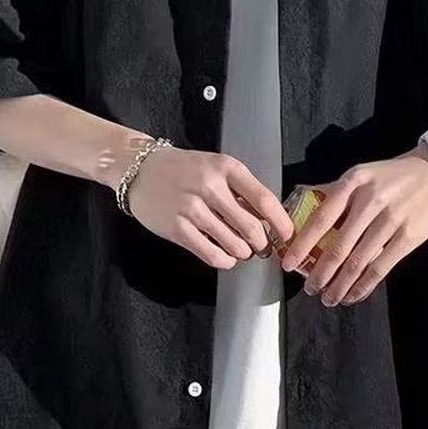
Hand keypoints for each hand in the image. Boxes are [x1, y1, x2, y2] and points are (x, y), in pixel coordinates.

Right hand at [125, 146, 293, 269]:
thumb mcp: (216, 167)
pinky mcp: (177, 229)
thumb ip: (241, 190)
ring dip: (244, 253)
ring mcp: (192, 209)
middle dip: (262, 244)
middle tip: (261, 247)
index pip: (264, 200)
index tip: (287, 236)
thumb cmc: (184, 169)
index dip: (281, 223)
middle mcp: (211, 187)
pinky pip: (212, 255)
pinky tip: (225, 256)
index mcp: (227, 168)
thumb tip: (270, 219)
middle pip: (252, 228)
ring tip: (241, 250)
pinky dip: (225, 261)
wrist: (140, 170)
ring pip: (235, 245)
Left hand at [280, 146, 427, 305]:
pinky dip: (365, 285)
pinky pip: (381, 267)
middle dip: (320, 273)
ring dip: (340, 284)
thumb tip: (301, 197)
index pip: (321, 218)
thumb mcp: (361, 172)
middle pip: (339, 246)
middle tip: (309, 289)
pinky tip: (354, 295)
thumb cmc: (394, 173)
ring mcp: (391, 220)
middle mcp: (370, 201)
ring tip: (329, 298)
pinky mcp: (410, 237)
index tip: (289, 263)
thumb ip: (333, 189)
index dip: (303, 244)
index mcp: (353, 183)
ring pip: (359, 261)